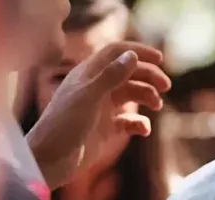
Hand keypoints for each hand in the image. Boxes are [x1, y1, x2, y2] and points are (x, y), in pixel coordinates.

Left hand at [25, 42, 170, 188]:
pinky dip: (140, 122)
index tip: (159, 58)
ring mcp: (102, 108)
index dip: (138, 51)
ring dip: (148, 96)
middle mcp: (97, 87)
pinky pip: (129, 121)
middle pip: (130, 72)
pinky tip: (143, 129)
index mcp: (89, 74)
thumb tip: (133, 55)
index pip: (117, 52)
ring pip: (132, 94)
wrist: (48, 162)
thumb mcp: (88, 97)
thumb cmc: (63, 125)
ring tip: (157, 105)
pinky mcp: (106, 128)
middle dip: (149, 76)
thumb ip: (111, 75)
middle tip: (166, 86)